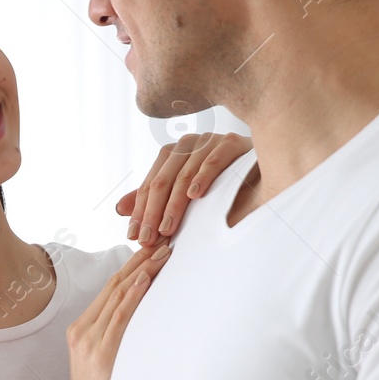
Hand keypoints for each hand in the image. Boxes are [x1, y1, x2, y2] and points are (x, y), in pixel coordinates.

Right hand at [63, 239, 170, 379]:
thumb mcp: (105, 362)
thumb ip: (116, 337)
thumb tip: (145, 317)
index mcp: (81, 330)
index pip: (110, 288)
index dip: (132, 265)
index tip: (152, 248)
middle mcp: (82, 330)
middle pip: (114, 285)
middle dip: (139, 260)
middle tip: (163, 240)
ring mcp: (89, 341)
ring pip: (117, 295)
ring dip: (142, 271)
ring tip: (163, 252)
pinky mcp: (100, 352)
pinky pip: (119, 317)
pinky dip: (132, 295)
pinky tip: (145, 279)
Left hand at [117, 131, 251, 243]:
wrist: (259, 169)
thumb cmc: (220, 183)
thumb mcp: (183, 193)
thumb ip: (153, 199)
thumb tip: (119, 209)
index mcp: (172, 154)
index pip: (149, 185)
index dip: (140, 212)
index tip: (134, 237)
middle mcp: (187, 145)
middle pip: (163, 180)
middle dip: (153, 212)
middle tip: (148, 239)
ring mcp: (209, 141)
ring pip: (184, 174)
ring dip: (174, 204)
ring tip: (167, 228)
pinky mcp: (231, 143)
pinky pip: (213, 160)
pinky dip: (202, 178)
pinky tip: (195, 196)